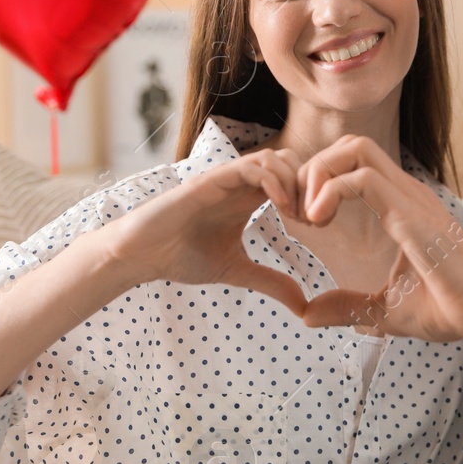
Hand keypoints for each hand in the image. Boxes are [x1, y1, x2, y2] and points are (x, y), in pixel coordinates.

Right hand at [98, 148, 307, 314]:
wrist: (142, 255)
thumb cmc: (182, 257)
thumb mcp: (237, 272)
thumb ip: (271, 282)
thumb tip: (304, 305)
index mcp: (249, 199)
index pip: (294, 179)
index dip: (313, 197)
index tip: (320, 226)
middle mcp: (241, 184)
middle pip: (292, 161)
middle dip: (310, 186)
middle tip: (314, 219)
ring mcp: (226, 179)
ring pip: (275, 157)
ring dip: (295, 182)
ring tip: (298, 216)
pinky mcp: (211, 180)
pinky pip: (251, 167)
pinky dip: (274, 182)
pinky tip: (281, 209)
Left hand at [296, 135, 462, 343]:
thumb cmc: (450, 308)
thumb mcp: (383, 311)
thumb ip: (345, 307)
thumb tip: (308, 313)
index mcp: (400, 206)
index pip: (354, 164)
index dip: (319, 182)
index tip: (303, 221)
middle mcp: (404, 193)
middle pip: (350, 144)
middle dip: (312, 171)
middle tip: (299, 213)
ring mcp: (409, 197)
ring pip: (355, 148)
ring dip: (319, 174)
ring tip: (309, 215)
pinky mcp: (410, 211)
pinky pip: (362, 177)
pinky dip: (330, 192)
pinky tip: (320, 221)